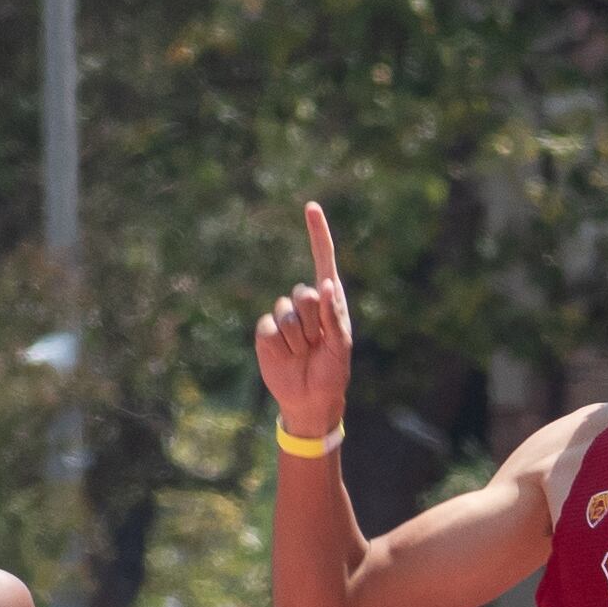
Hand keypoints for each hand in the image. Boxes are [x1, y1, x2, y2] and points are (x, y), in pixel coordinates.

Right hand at [252, 201, 352, 442]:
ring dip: (299, 338)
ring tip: (305, 353)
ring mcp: (284, 318)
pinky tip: (287, 356)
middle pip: (304, 293)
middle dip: (313, 322)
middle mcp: (305, 304)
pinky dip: (280, 345)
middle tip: (318, 343)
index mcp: (328, 301)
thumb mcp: (341, 345)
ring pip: (286, 312)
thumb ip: (335, 315)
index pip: (322, 260)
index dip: (317, 234)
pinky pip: (268, 328)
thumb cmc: (333, 372)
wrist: (310, 398)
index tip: (311, 207)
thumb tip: (325, 284)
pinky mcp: (266, 333)